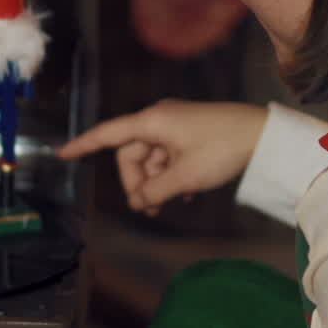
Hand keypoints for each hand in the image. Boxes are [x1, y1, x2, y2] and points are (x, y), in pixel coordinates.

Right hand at [60, 99, 267, 215]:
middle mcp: (159, 119)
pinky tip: (187, 193)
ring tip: (170, 204)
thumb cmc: (222, 149)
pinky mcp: (191, 133)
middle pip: (131, 155)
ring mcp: (176, 126)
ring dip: (156, 182)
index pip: (107, 134)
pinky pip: (169, 156)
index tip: (62, 154)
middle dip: (137, 182)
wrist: (265, 135)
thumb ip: (155, 190)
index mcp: (152, 122)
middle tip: (150, 208)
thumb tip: (140, 200)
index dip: (83, 146)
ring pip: (151, 159)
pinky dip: (172, 175)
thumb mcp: (185, 175)